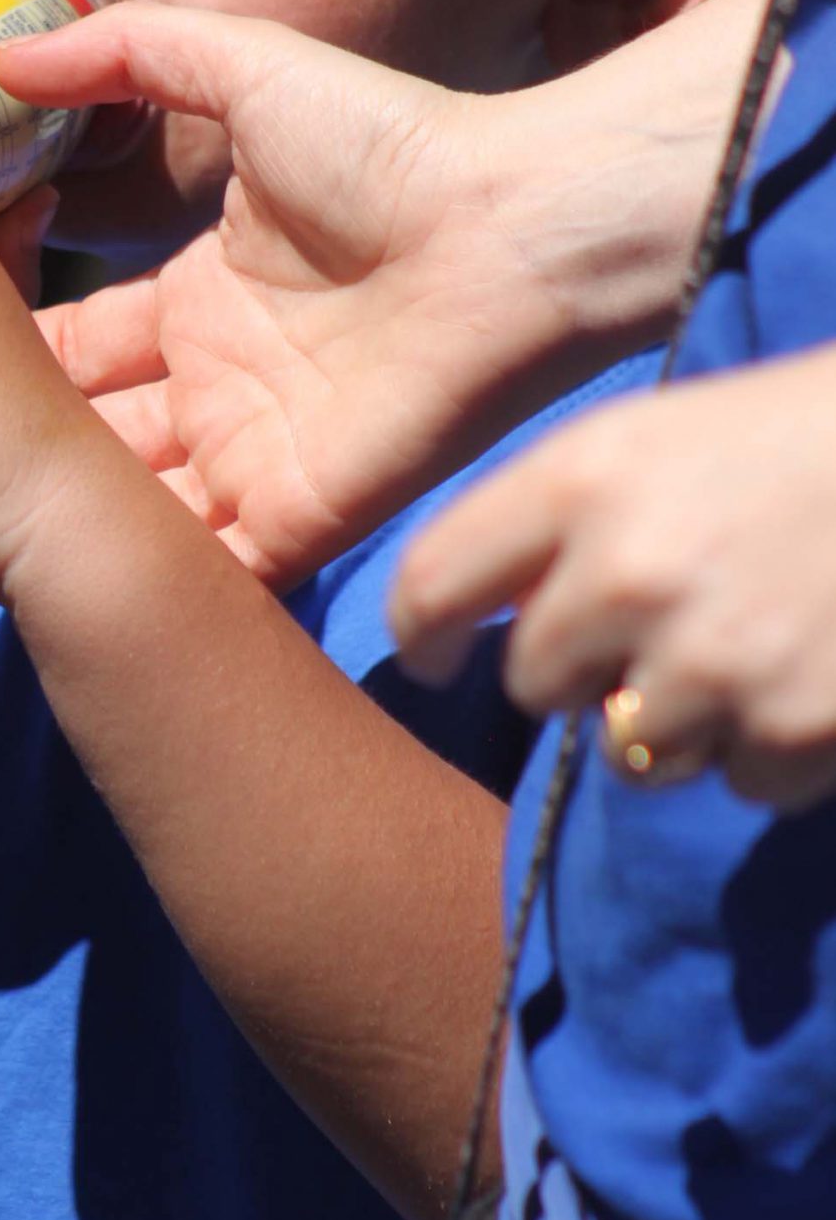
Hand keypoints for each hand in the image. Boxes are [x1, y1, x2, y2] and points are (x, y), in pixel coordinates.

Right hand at [2, 0, 761, 584]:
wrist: (513, 228)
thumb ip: (126, 53)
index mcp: (202, 300)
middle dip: (15, 450)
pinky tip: (55, 573)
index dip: (6, 355)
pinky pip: (203, 571)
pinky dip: (140, 582)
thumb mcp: (243, 71)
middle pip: (89, 437)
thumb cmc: (396, 146)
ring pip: (130, 510)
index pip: (78, 346)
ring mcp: (254, 459)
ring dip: (61, 517)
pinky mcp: (295, 518)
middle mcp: (218, 387)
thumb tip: (6, 46)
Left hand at [389, 346, 835, 809]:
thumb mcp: (661, 437)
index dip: (424, 636)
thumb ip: (559, 519)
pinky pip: (736, 783)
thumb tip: (476, 623)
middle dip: (583, 670)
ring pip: (630, 751)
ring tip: (751, 644)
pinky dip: (769, 747)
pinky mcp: (794, 731)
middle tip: (660, 624)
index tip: (437, 658)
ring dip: (677, 721)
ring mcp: (713, 660)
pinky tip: (815, 671)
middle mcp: (631, 571)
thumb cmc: (800, 439)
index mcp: (585, 475)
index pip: (432, 585)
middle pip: (534, 683)